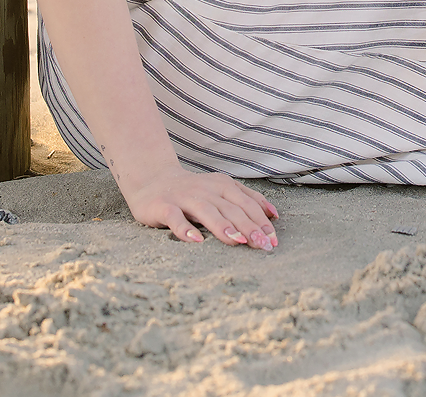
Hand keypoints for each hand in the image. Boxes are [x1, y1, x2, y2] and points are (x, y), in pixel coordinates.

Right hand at [122, 165, 278, 249]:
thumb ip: (247, 199)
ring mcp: (185, 197)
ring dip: (223, 226)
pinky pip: (176, 218)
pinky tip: (196, 240)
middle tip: (262, 245)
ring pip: (207, 211)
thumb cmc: (193, 191)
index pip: (247, 203)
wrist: (152, 180)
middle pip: (231, 208)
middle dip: (249, 227)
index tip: (273, 240)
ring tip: (237, 241)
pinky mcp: (164, 206)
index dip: (261, 220)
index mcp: (223, 185)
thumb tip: (273, 215)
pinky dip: (186, 229)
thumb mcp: (222, 190)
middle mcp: (206, 190)